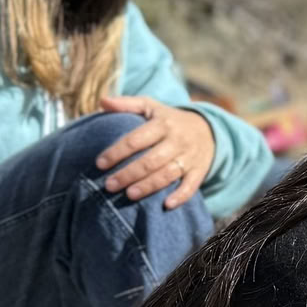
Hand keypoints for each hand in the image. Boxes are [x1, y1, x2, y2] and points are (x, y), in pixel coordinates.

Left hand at [95, 95, 216, 208]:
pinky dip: (181, 196)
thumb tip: (102, 101)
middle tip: (109, 185)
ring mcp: (189, 157)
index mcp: (163, 123)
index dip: (117, 152)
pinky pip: (191, 185)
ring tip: (129, 195)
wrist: (207, 129)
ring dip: (149, 186)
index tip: (100, 164)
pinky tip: (166, 205)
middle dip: (129, 173)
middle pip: (151, 160)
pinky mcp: (199, 171)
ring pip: (168, 174)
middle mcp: (177, 140)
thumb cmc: (169, 119)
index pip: (136, 139)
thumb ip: (126, 104)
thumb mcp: (150, 106)